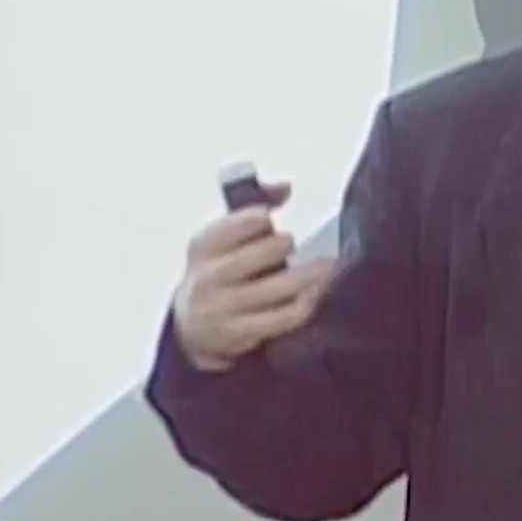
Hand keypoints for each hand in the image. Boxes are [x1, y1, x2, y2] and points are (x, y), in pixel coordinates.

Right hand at [171, 182, 335, 371]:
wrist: (193, 326)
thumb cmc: (221, 271)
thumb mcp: (224, 239)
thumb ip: (255, 205)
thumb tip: (286, 187)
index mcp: (203, 247)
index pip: (235, 225)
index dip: (258, 219)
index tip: (268, 221)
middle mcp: (208, 277)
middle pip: (260, 254)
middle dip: (281, 246)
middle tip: (292, 245)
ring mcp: (223, 308)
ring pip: (276, 288)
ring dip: (309, 276)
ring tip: (327, 268)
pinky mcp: (240, 333)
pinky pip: (282, 318)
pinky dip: (304, 305)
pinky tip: (316, 294)